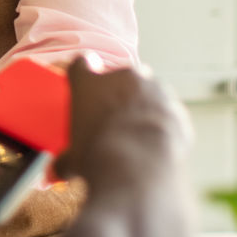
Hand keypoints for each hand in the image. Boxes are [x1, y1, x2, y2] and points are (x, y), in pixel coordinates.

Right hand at [53, 56, 190, 186]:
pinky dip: (164, 126)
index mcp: (88, 82)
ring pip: (150, 92)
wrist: (139, 168)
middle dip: (120, 92)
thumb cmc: (97, 155)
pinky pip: (169, 114)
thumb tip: (59, 172)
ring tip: (137, 136)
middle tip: (114, 118)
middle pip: (121, 76)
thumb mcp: (73, 159)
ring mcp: (155, 90)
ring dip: (145, 107)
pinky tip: (156, 147)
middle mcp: (122, 77)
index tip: (84, 86)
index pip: (81, 64)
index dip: (83, 75)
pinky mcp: (178, 110)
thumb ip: (66, 159)